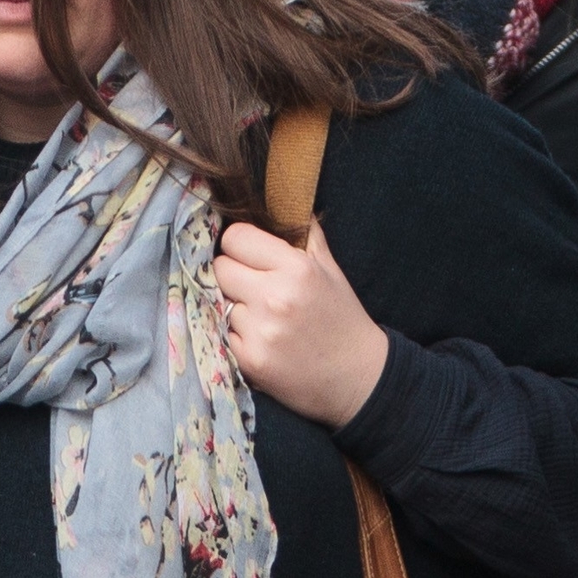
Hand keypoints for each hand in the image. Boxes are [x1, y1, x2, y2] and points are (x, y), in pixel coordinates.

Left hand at [213, 220, 390, 428]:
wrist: (358, 379)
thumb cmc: (342, 318)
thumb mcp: (330, 268)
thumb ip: (304, 232)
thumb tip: (283, 199)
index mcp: (296, 268)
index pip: (235, 238)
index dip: (239, 245)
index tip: (248, 255)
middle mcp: (275, 297)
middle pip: (219, 268)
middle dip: (232, 273)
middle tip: (251, 285)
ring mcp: (260, 331)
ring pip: (219, 301)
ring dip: (234, 306)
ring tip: (262, 316)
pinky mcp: (250, 361)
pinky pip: (223, 333)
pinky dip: (236, 335)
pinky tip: (261, 338)